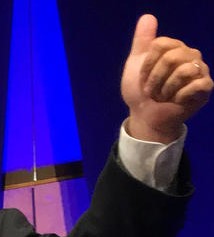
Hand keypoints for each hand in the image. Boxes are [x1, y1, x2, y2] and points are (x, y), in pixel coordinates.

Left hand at [122, 14, 210, 141]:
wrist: (145, 115)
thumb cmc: (142, 90)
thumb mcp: (136, 64)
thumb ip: (142, 41)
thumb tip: (148, 16)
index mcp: (175, 48)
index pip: (160, 44)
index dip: (147, 65)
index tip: (142, 78)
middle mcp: (190, 55)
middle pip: (171, 58)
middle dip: (155, 79)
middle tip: (151, 91)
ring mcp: (200, 70)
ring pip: (183, 71)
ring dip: (165, 90)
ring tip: (162, 97)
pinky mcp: (205, 87)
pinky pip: (196, 85)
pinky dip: (179, 96)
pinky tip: (175, 101)